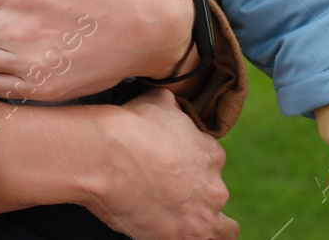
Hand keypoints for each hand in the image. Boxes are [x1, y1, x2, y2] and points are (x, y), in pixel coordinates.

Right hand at [83, 89, 237, 239]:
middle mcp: (213, 185)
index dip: (190, 165)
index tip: (171, 168)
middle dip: (194, 193)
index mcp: (211, 153)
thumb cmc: (128, 127)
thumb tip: (170, 103)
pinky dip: (193, 237)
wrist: (104, 156)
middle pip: (211, 193)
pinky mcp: (184, 237)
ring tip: (182, 220)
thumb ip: (173, 109)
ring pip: (224, 230)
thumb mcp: (158, 102)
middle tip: (168, 193)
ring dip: (206, 224)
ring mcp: (201, 215)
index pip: (209, 162)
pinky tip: (176, 232)